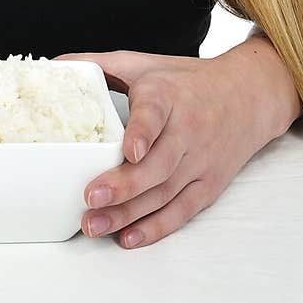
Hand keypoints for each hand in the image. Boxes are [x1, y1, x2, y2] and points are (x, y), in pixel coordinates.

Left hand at [52, 48, 271, 249]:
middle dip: (124, 186)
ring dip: (129, 213)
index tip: (128, 150)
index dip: (142, 133)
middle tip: (90, 198)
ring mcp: (201, 161)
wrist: (249, 96)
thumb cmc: (187, 81)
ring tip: (94, 225)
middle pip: (158, 164)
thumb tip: (53, 65)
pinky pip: (183, 211)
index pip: (155, 114)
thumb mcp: (146, 65)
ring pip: (165, 192)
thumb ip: (101, 65)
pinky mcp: (210, 184)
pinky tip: (130, 237)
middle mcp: (188, 130)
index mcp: (168, 96)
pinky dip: (157, 227)